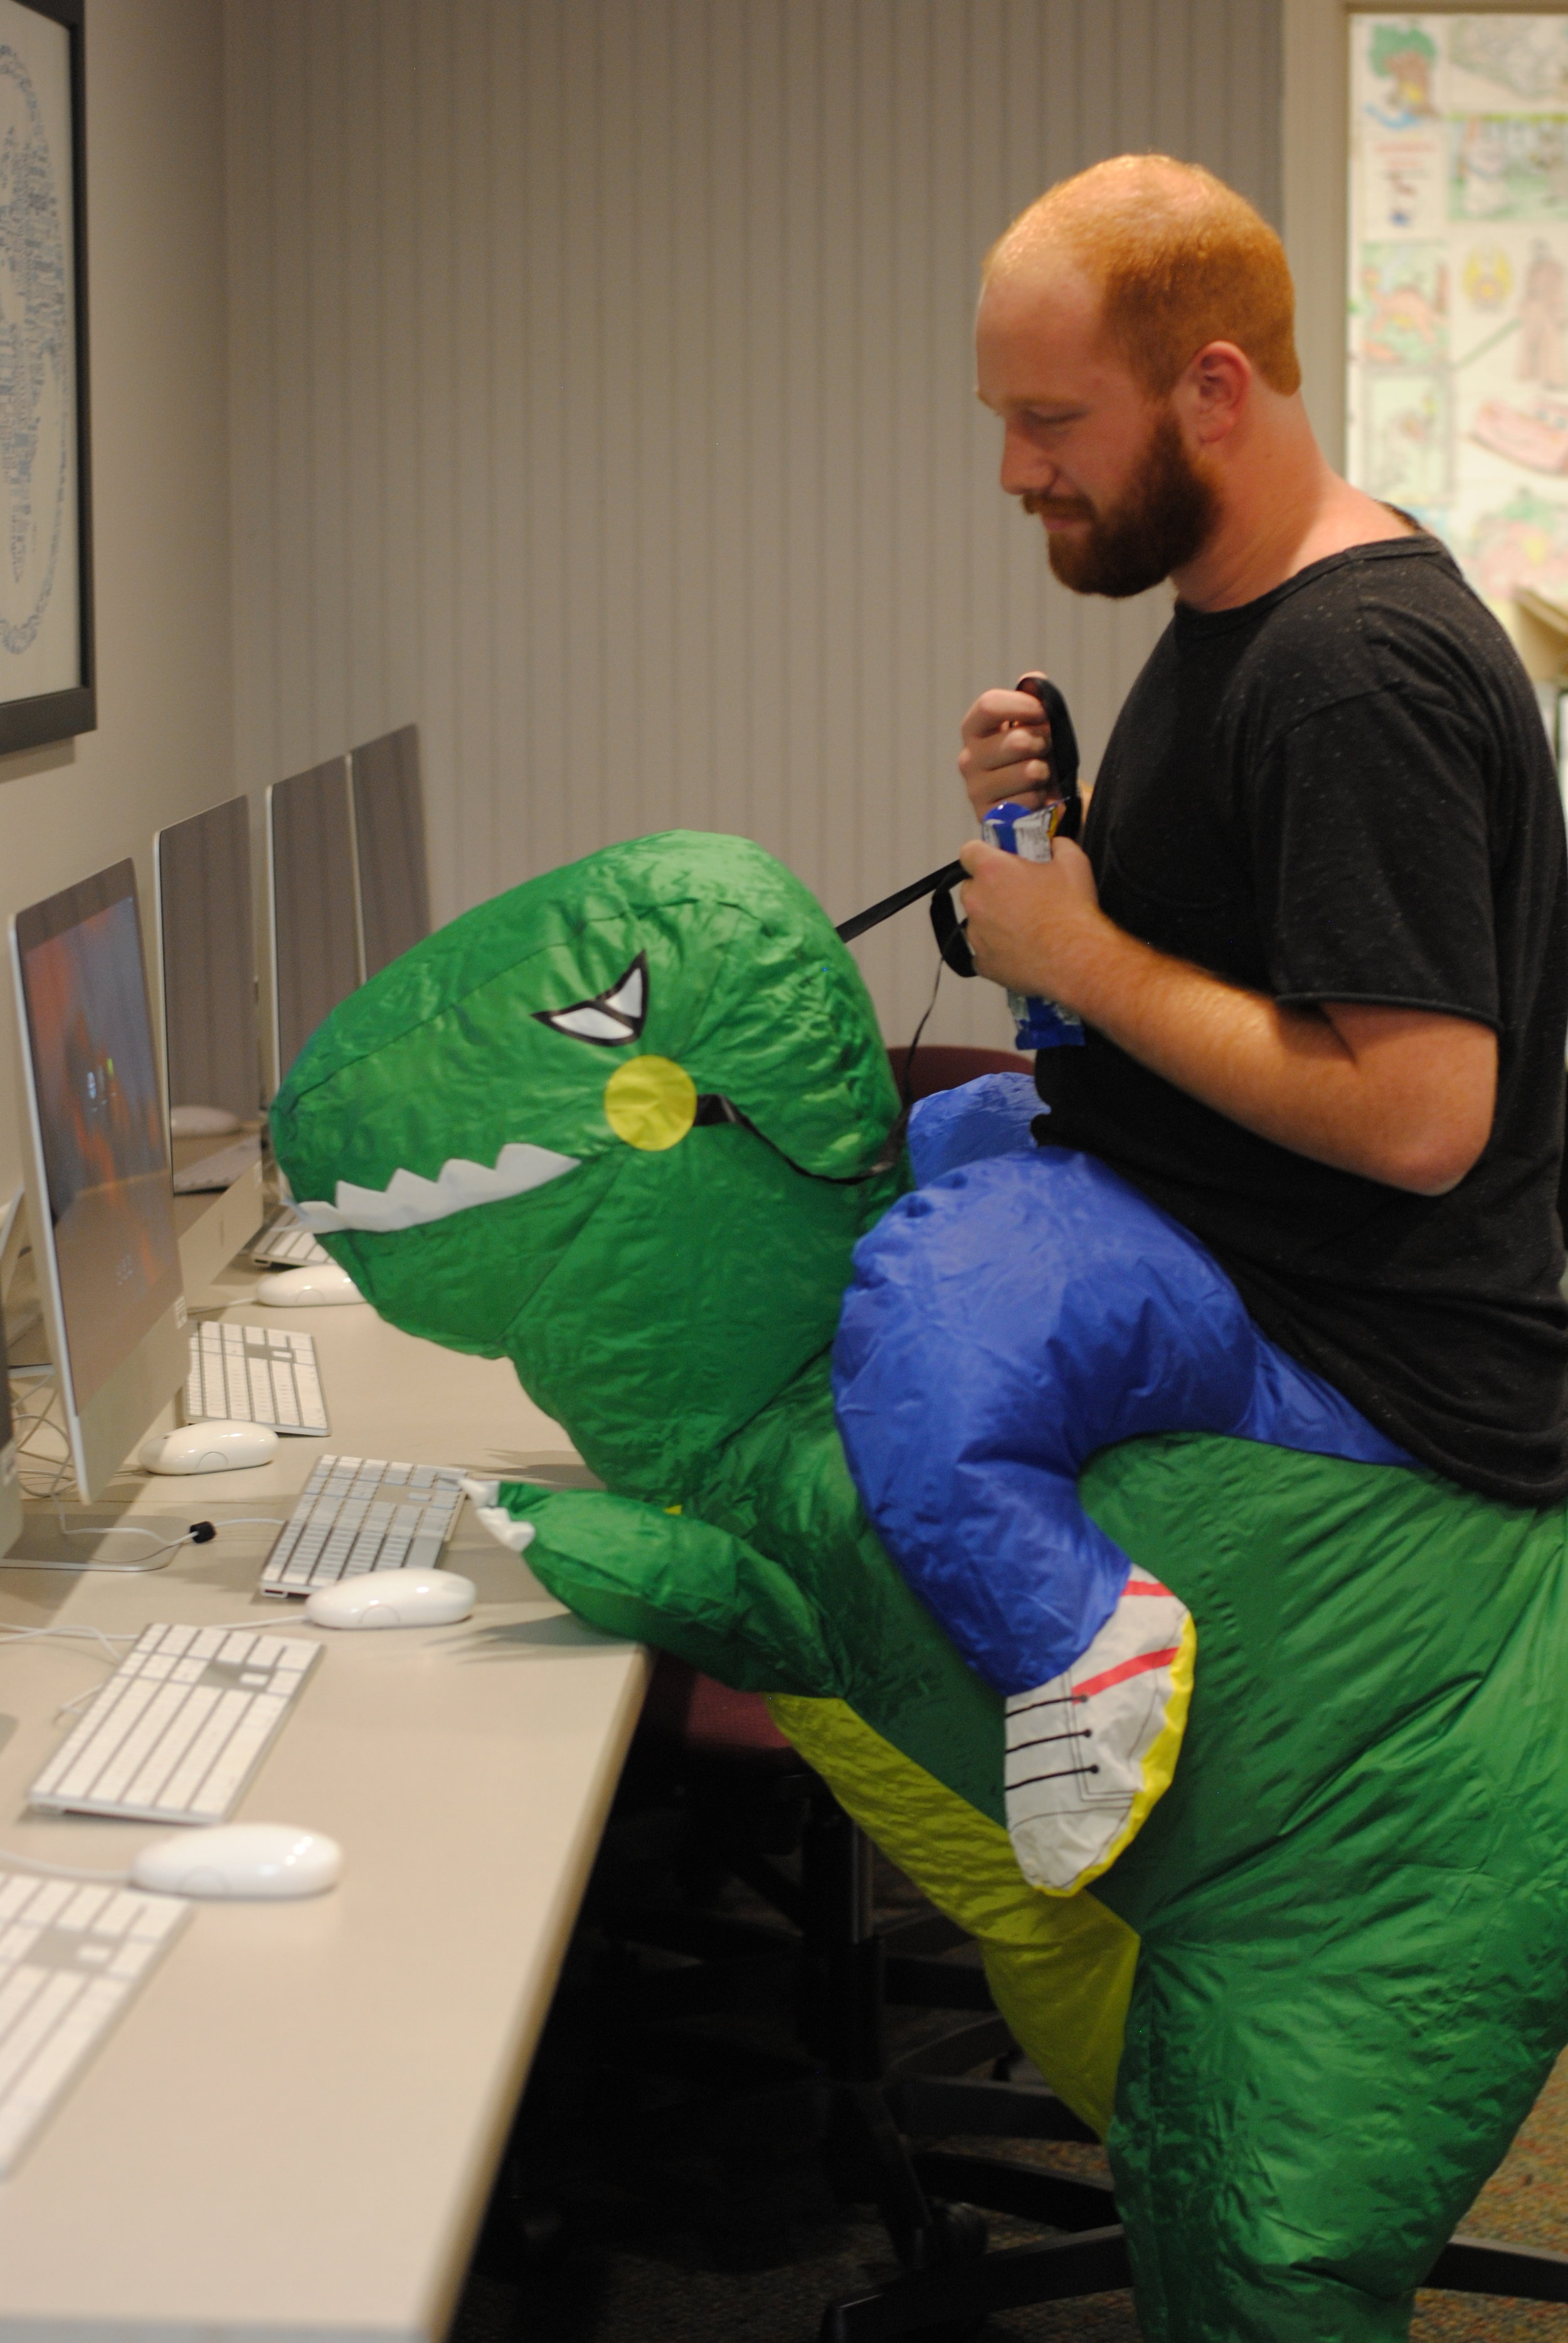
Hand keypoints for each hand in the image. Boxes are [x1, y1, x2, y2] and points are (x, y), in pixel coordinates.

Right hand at [958, 676, 1054, 820]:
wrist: (1038, 800)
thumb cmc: (1034, 755)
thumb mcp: (1035, 724)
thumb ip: (1033, 700)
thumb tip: (1034, 680)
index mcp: (975, 729)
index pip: (990, 705)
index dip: (1024, 706)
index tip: (1043, 714)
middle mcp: (968, 759)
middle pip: (1016, 741)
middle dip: (1042, 743)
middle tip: (1045, 749)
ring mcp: (976, 790)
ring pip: (1028, 772)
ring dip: (1045, 772)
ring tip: (1041, 775)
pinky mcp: (990, 818)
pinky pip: (1029, 801)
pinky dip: (1041, 799)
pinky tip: (1035, 797)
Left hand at [958, 834, 1103, 1004]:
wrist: (1076, 959)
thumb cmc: (1072, 908)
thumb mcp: (1074, 862)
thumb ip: (1057, 846)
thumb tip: (1053, 845)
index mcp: (991, 870)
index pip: (969, 852)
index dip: (984, 855)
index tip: (1000, 862)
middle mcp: (976, 901)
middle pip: (971, 888)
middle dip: (988, 890)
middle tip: (1017, 897)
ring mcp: (976, 934)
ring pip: (975, 922)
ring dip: (992, 921)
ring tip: (1022, 929)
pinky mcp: (982, 963)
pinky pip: (983, 953)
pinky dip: (997, 951)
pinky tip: (1019, 952)